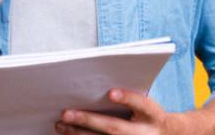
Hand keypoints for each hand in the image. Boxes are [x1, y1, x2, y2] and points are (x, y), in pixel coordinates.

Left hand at [55, 88, 189, 134]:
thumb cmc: (150, 115)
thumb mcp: (148, 104)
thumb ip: (129, 95)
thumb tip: (98, 85)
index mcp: (154, 115)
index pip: (142, 105)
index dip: (127, 98)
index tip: (111, 92)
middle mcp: (144, 134)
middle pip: (115, 128)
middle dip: (89, 121)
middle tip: (66, 113)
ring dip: (78, 134)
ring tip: (60, 124)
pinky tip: (68, 134)